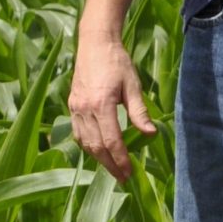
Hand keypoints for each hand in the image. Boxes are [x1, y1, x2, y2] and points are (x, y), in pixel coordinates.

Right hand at [69, 36, 156, 182]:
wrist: (94, 43)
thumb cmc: (117, 62)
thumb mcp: (133, 85)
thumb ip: (139, 112)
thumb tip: (150, 134)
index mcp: (101, 104)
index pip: (111, 141)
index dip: (121, 159)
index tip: (129, 173)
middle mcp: (84, 109)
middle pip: (96, 147)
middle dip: (110, 165)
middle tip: (123, 178)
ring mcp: (75, 108)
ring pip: (84, 142)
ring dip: (98, 158)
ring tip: (112, 168)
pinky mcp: (72, 106)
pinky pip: (78, 133)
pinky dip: (88, 146)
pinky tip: (98, 151)